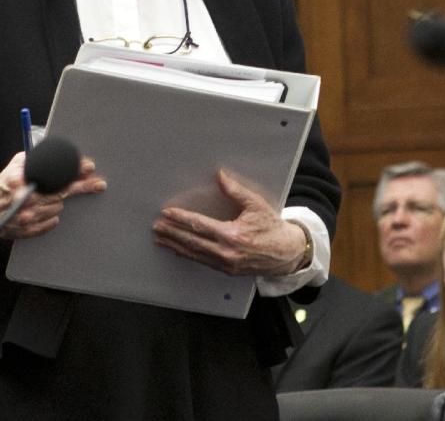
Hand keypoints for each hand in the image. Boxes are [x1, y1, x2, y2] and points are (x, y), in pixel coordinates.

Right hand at [0, 151, 105, 242]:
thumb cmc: (1, 187)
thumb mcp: (14, 166)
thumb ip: (32, 159)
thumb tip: (51, 153)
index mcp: (20, 181)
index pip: (54, 175)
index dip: (74, 171)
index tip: (88, 167)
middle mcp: (25, 200)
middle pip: (62, 192)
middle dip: (81, 186)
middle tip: (98, 183)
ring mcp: (28, 217)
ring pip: (58, 206)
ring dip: (57, 200)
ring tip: (44, 197)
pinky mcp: (29, 230)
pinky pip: (52, 221)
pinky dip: (51, 215)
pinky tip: (45, 209)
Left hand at [152, 169, 306, 276]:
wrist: (288, 254)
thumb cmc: (272, 227)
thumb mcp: (256, 205)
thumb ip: (235, 191)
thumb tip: (219, 175)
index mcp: (233, 235)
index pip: (200, 225)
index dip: (181, 219)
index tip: (167, 213)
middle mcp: (227, 252)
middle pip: (192, 241)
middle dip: (172, 233)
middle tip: (156, 226)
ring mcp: (226, 263)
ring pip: (195, 254)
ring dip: (175, 245)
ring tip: (160, 238)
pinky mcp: (227, 270)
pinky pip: (202, 261)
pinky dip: (187, 255)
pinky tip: (177, 249)